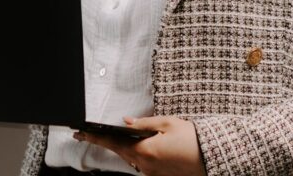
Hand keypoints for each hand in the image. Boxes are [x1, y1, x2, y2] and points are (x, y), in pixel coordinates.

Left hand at [73, 116, 205, 175]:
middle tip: (87, 134)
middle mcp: (146, 165)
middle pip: (119, 152)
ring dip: (122, 149)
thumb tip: (126, 122)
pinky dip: (136, 155)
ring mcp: (153, 173)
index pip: (113, 142)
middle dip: (105, 142)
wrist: (212, 157)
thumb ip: (143, 123)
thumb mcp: (168, 123)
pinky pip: (142, 164)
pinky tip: (138, 146)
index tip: (79, 134)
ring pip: (131, 159)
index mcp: (145, 151)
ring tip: (111, 137)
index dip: (94, 137)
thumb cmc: (193, 139)